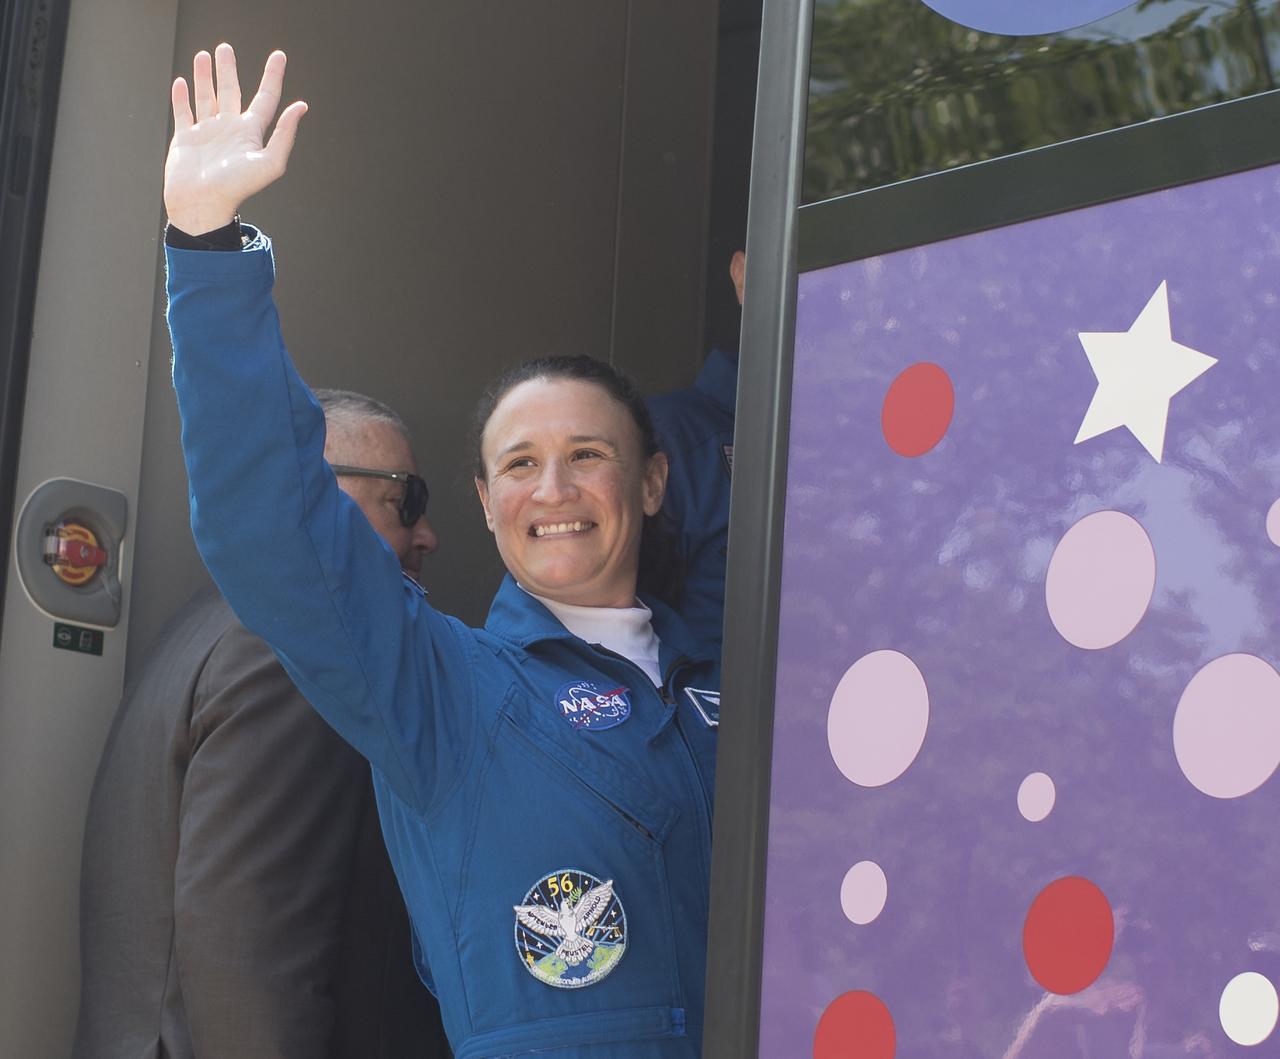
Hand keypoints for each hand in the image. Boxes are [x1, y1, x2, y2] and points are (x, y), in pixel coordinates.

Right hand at [164, 44, 307, 235]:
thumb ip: (285, 134)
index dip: (273, 76)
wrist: (203, 204)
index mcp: (251, 133)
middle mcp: (229, 130)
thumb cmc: (237, 187)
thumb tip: (301, 106)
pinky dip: (181, 97)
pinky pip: (183, 112)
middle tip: (225, 48)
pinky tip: (182, 82)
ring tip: (204, 56)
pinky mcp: (185, 138)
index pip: (266, 98)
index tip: (279, 55)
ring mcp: (207, 133)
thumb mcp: (269, 162)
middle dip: (228, 69)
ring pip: (206, 97)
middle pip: (231, 91)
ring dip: (205, 77)